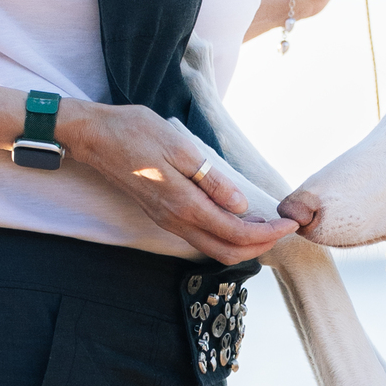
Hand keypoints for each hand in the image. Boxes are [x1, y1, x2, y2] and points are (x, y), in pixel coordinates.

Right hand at [58, 101, 297, 264]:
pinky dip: (226, 235)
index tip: (291, 222)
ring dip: (244, 243)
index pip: (236, 234)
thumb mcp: (180, 148)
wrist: (95, 137)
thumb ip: (212, 181)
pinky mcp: (163, 215)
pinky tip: (238, 218)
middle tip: (284, 228)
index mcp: (184, 205)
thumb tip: (240, 206)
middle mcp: (176, 221)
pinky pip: (201, 237)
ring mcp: (167, 221)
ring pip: (214, 248)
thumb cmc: (136, 133)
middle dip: (261, 245)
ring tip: (267, 224)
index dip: (268, 233)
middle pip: (228, 252)